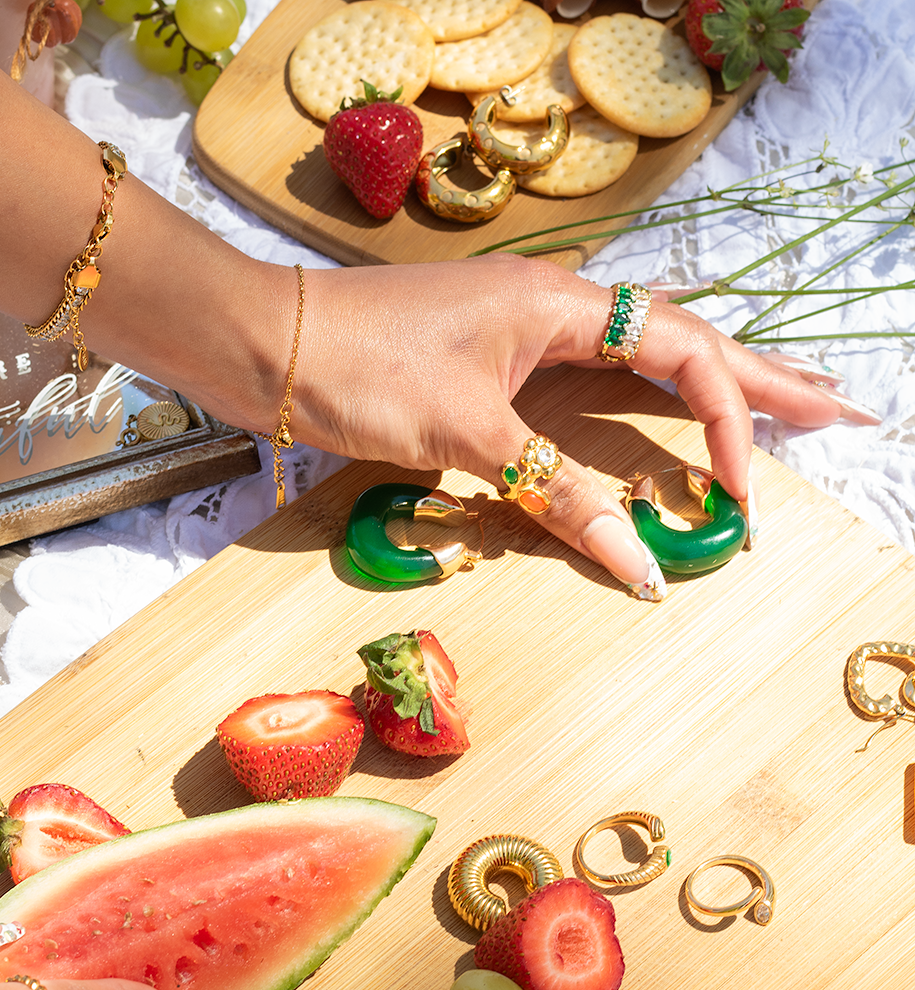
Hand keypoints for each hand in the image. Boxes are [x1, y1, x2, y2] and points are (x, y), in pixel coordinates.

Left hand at [284, 256, 876, 599]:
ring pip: (646, 354)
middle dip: (765, 377)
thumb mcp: (469, 434)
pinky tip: (670, 405)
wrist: (270, 343)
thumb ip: (558, 491)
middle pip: (687, 340)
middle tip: (838, 408)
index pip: (682, 355)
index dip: (726, 421)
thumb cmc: (361, 370)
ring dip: (715, 382)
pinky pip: (596, 374)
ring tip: (786, 402)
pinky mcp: (499, 358)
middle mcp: (560, 306)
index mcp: (564, 304)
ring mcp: (531, 329)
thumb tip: (639, 566)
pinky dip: (645, 397)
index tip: (739, 492)